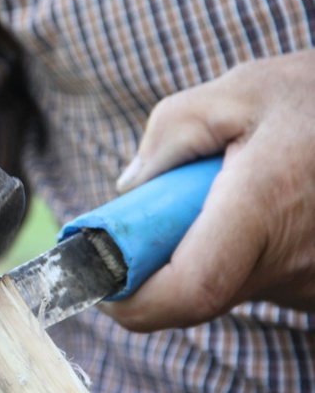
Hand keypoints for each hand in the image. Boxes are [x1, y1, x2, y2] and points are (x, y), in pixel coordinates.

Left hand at [104, 49, 314, 330]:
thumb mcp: (238, 91)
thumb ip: (170, 134)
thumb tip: (129, 187)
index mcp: (265, 206)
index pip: (190, 288)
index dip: (134, 301)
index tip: (98, 283)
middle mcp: (291, 260)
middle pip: (195, 294)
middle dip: (153, 265)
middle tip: (145, 216)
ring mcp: (308, 282)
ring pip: (223, 286)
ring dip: (196, 250)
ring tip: (217, 192)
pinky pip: (253, 279)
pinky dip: (229, 251)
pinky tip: (251, 207)